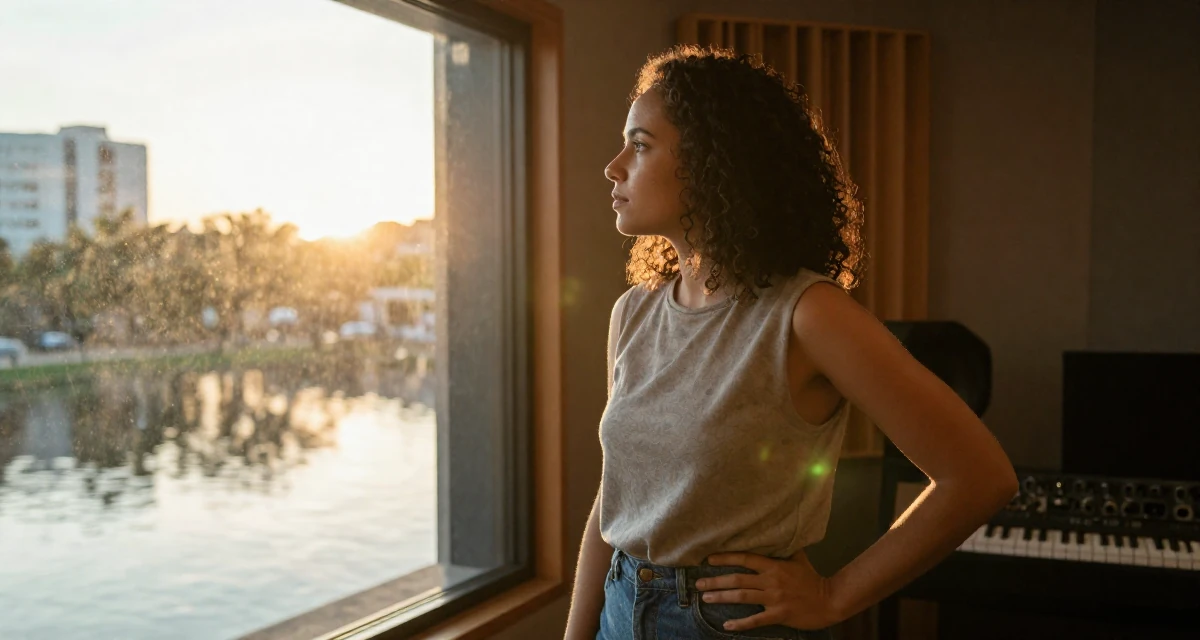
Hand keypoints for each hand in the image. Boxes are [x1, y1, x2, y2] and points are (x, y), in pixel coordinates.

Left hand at [695, 550, 839, 631]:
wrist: (829, 600)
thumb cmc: (812, 579)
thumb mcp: (799, 559)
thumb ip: (785, 548)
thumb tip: (777, 532)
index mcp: (774, 566)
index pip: (745, 559)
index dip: (726, 558)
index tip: (709, 559)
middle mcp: (771, 581)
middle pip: (738, 579)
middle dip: (716, 580)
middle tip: (698, 583)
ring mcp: (774, 599)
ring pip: (742, 597)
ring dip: (722, 597)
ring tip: (706, 598)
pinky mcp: (778, 615)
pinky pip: (756, 620)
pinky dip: (740, 624)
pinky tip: (726, 626)